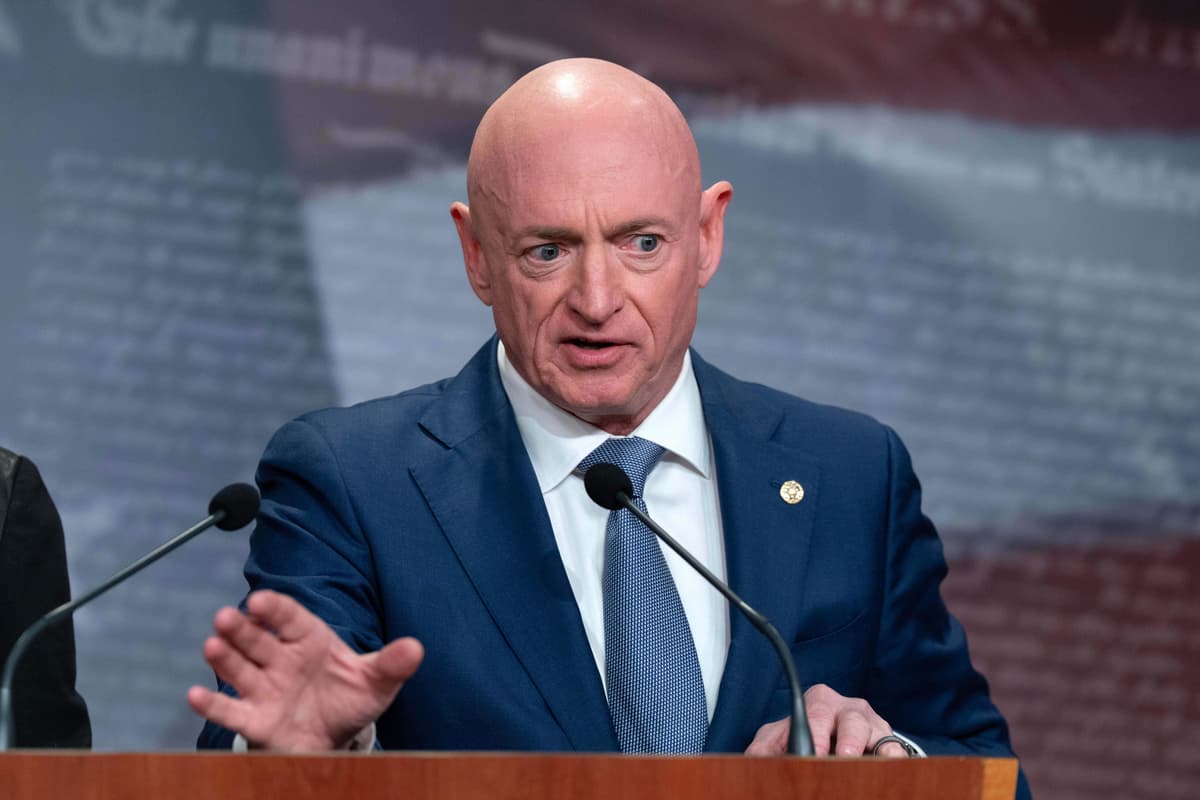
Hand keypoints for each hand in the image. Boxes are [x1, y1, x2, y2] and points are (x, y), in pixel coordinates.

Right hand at [187, 589, 423, 750]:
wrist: (335, 735)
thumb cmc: (350, 698)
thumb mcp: (376, 681)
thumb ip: (392, 664)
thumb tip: (417, 649)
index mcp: (310, 640)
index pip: (289, 617)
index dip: (274, 608)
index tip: (259, 601)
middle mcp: (281, 659)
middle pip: (257, 639)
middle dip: (241, 628)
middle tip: (225, 617)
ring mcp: (265, 687)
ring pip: (240, 668)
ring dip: (224, 657)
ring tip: (211, 645)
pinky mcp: (255, 719)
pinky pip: (230, 710)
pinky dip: (212, 705)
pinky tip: (195, 696)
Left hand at [745, 684, 906, 756]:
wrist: (832, 742)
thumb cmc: (801, 738)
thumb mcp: (776, 739)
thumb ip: (763, 748)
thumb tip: (754, 762)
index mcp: (818, 702)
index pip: (815, 716)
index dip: (816, 737)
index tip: (813, 755)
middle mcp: (848, 708)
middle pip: (851, 722)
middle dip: (847, 743)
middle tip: (841, 759)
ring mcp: (873, 725)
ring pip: (878, 734)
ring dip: (875, 751)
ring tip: (866, 764)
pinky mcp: (890, 742)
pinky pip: (896, 749)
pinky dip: (894, 758)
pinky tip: (891, 766)